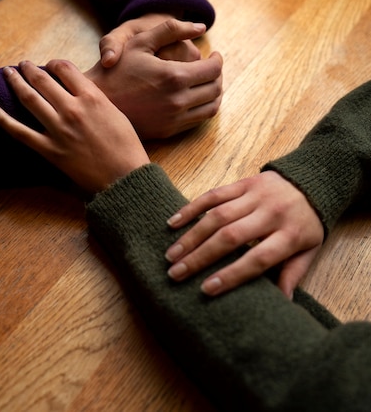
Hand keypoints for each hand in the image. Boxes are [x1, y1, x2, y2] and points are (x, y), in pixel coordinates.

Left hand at [0, 60, 149, 192]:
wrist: (124, 177)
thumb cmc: (126, 146)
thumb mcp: (116, 113)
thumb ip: (95, 98)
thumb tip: (79, 90)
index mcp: (92, 97)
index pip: (65, 69)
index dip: (55, 64)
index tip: (50, 65)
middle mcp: (72, 109)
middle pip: (43, 80)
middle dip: (30, 69)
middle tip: (23, 64)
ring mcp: (58, 129)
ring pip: (29, 99)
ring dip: (15, 82)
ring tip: (7, 73)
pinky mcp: (49, 149)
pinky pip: (19, 132)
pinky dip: (2, 118)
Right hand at [86, 19, 222, 138]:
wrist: (97, 100)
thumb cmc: (117, 67)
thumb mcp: (140, 41)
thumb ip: (171, 29)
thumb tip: (200, 26)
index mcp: (174, 76)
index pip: (213, 70)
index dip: (218, 60)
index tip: (214, 55)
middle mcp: (178, 101)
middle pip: (215, 89)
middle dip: (218, 76)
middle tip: (212, 68)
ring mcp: (174, 119)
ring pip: (211, 108)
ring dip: (215, 93)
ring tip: (206, 82)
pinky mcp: (168, 131)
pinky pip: (197, 120)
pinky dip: (203, 107)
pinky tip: (194, 96)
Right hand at [165, 171, 323, 298]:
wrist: (314, 180)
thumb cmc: (308, 222)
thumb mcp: (309, 250)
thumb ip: (293, 274)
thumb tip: (282, 305)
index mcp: (289, 235)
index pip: (257, 258)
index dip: (232, 274)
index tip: (207, 289)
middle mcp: (270, 213)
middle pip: (230, 237)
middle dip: (200, 257)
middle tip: (176, 274)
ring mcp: (255, 195)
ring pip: (217, 215)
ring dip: (191, 236)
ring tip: (172, 255)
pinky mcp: (243, 183)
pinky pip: (214, 194)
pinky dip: (192, 208)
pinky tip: (174, 222)